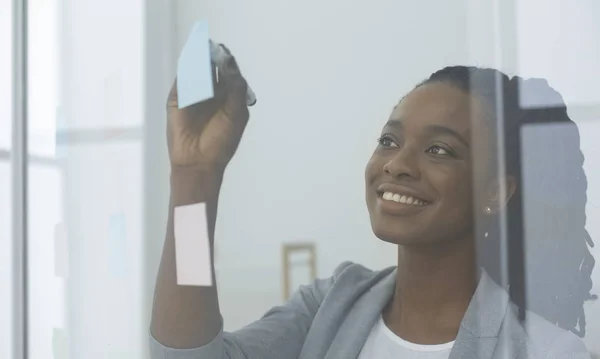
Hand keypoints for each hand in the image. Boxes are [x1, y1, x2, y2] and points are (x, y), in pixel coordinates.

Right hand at [166, 49, 249, 173]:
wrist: (199, 161)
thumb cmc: (221, 141)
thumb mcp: (236, 113)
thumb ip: (236, 88)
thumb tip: (229, 62)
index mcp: (228, 95)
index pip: (227, 72)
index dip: (227, 61)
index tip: (225, 52)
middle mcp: (211, 92)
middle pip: (211, 67)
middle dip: (211, 56)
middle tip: (211, 48)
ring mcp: (194, 94)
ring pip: (195, 71)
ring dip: (197, 60)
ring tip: (199, 50)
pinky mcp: (178, 99)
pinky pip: (181, 80)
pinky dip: (184, 71)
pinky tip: (187, 66)